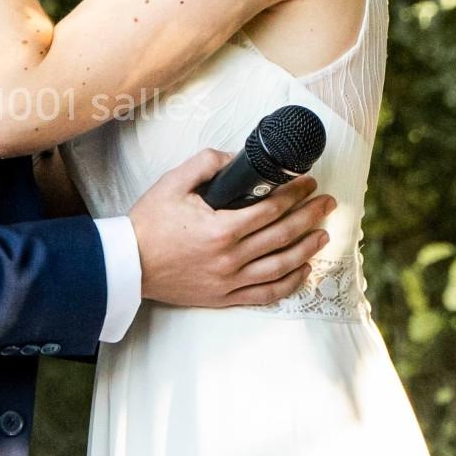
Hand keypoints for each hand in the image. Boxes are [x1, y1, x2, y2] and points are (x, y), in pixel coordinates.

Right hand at [129, 150, 335, 307]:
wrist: (127, 264)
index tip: (308, 183)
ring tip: (323, 234)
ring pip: (280, 266)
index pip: (271, 209)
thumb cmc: (148, 223)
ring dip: (307, 249)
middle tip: (328, 202)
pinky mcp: (223, 297)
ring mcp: (228, 281)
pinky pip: (265, 294)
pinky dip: (289, 283)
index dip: (295, 194)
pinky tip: (302, 270)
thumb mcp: (173, 183)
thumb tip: (234, 158)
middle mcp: (230, 258)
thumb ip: (206, 163)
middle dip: (310, 216)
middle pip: (283, 236)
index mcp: (220, 229)